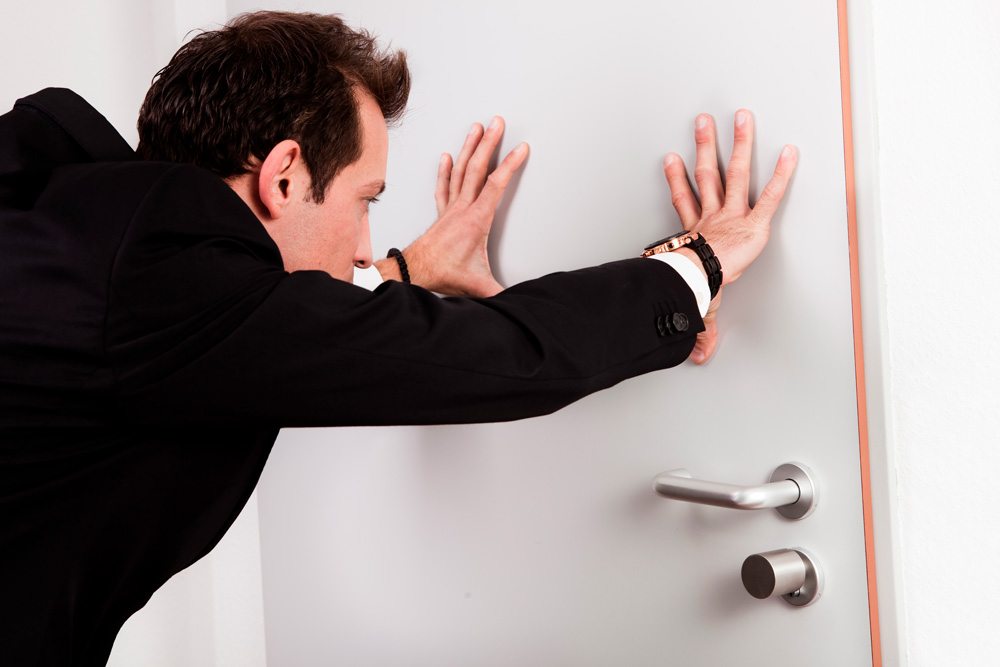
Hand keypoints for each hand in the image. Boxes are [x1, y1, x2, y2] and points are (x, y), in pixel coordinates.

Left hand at [377, 116, 528, 296]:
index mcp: (476, 220)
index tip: (521, 148)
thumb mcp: (480, 286)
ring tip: (476, 128)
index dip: (510, 165)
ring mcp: (450, 209)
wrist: (414, 272)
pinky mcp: (441, 213)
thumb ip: (503, 293)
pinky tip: (446, 156)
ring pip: (460, 171)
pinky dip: (445, 169)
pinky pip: (443, 186)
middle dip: (489, 143)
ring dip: (469, 148)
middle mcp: (462, 209)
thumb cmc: (444, 274)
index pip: (496, 185)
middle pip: (477, 168)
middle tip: (498, 122)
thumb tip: (520, 299)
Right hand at [662, 109, 797, 363]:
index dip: (678, 180)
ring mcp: (733, 214)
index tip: (672, 160)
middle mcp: (713, 217)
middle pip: (708, 175)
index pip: (686, 202)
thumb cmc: (692, 287)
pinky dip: (783, 173)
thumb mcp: (696, 305)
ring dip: (739, 143)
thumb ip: (703, 327)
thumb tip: (700, 356)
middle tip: (705, 122)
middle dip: (706, 146)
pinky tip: (790, 152)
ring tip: (742, 118)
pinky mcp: (755, 220)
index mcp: (695, 234)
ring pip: (735, 172)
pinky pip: (771, 194)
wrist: (697, 280)